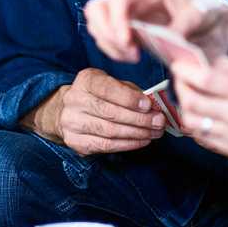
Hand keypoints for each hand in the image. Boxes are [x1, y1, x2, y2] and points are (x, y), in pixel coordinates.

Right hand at [23, 68, 166, 155]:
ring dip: (136, 133)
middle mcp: (74, 100)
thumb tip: (153, 104)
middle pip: (110, 113)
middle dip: (139, 119)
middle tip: (159, 122)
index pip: (107, 89)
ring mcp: (72, 122)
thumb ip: (130, 91)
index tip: (148, 105)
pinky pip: (105, 145)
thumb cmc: (99, 95)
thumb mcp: (112, 84)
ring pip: (109, 131)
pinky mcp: (75, 141)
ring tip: (154, 132)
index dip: (129, 98)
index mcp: (85, 80)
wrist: (68, 110)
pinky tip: (142, 140)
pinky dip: (127, 144)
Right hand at [85, 0, 227, 63]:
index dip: (116, 21)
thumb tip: (166, 42)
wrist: (213, 19)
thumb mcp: (202, 16)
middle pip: (98, 7)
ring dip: (107, 42)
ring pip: (97, 20)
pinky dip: (112, 48)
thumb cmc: (207, 12)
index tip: (129, 44)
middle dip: (106, 34)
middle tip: (130, 54)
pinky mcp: (126, 25)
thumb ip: (185, 25)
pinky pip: (105, 34)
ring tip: (132, 57)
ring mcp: (128, 10)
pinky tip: (131, 57)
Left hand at [171, 55, 227, 159]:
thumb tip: (200, 63)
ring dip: (185, 105)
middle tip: (181, 76)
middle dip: (181, 86)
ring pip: (193, 123)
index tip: (179, 62)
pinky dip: (197, 122)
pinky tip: (201, 110)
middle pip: (193, 103)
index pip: (206, 81)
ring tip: (189, 92)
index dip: (186, 70)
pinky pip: (204, 137)